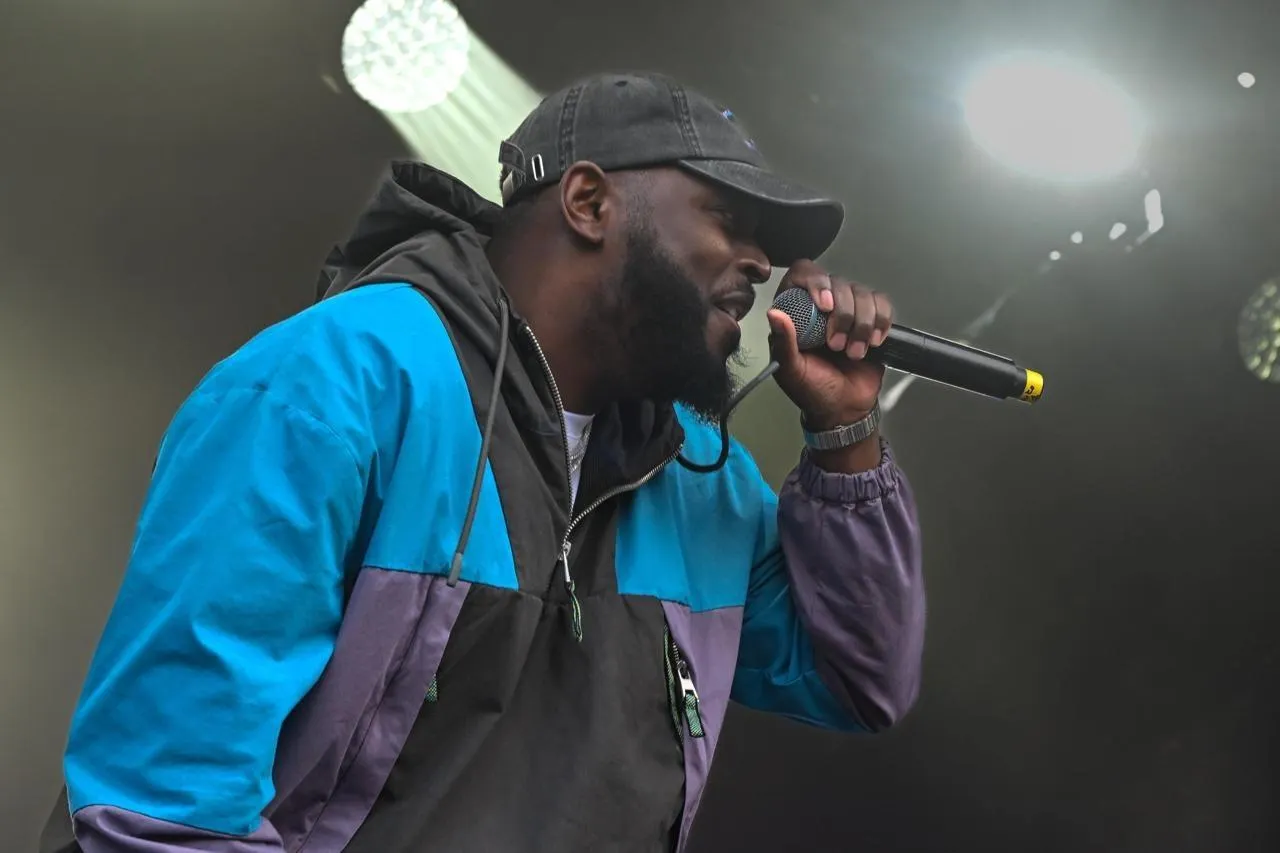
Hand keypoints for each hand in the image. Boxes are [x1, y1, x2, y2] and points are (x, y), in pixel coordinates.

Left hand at [766, 259, 892, 430]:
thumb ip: (783, 343)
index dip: (816, 283)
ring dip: (862, 324)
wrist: (844, 408)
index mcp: (795, 312)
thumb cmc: (813, 390)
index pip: (803, 274)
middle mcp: (820, 305)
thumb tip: (774, 314)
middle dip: (843, 315)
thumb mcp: (792, 371)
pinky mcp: (871, 318)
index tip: (825, 306)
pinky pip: (882, 303)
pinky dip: (881, 322)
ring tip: (854, 353)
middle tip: (837, 346)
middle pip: (838, 282)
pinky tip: (872, 342)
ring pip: (862, 292)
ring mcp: (847, 310)